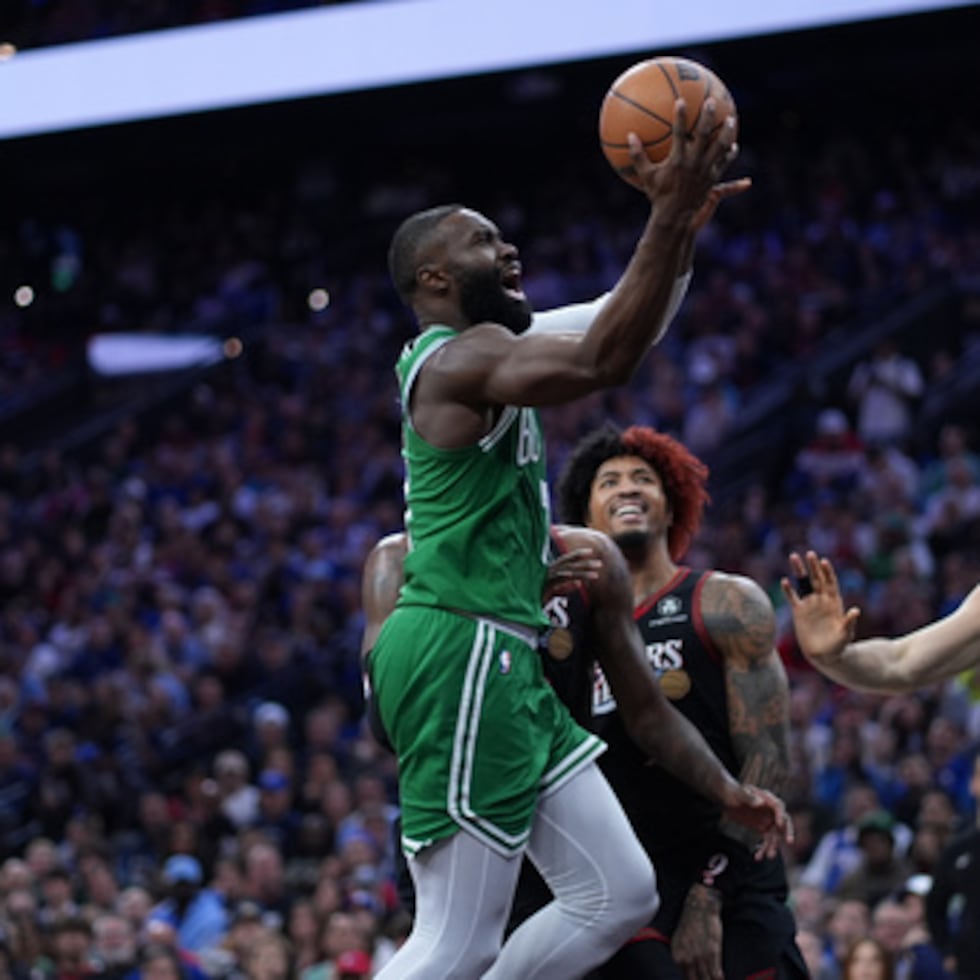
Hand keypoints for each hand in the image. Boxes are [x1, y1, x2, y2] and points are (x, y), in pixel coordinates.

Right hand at [542, 547, 600, 602]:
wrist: (519, 604)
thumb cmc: (537, 595)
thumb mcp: (553, 591)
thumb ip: (566, 587)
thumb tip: (579, 583)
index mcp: (550, 570)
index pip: (566, 559)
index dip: (577, 554)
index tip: (591, 551)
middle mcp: (548, 572)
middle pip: (569, 566)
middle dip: (585, 564)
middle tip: (600, 564)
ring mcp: (546, 580)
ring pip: (567, 574)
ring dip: (582, 574)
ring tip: (596, 575)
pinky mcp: (544, 589)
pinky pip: (557, 584)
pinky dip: (567, 583)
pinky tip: (578, 583)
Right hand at [628, 97, 742, 224]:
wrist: (675, 217)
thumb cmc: (659, 196)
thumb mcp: (646, 176)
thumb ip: (638, 156)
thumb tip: (629, 136)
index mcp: (678, 161)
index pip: (679, 134)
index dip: (680, 117)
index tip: (680, 101)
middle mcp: (694, 164)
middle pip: (704, 136)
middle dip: (707, 117)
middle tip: (710, 101)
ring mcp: (706, 171)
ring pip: (720, 148)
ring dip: (726, 132)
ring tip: (731, 119)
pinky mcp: (713, 179)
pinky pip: (725, 164)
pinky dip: (730, 155)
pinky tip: (734, 147)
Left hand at [671, 884, 722, 979]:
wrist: (699, 906)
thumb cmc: (689, 923)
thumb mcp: (678, 941)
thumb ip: (681, 958)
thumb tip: (682, 971)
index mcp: (677, 958)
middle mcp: (687, 960)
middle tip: (704, 979)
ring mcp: (700, 957)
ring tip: (713, 979)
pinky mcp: (713, 952)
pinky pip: (717, 974)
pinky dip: (719, 979)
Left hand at [720, 784, 792, 858]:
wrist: (727, 798)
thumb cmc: (733, 792)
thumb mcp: (739, 794)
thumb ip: (749, 797)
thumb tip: (761, 802)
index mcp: (767, 798)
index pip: (778, 806)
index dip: (781, 815)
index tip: (780, 824)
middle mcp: (771, 810)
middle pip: (784, 821)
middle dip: (787, 832)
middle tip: (790, 842)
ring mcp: (768, 820)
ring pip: (775, 835)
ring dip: (773, 846)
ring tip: (769, 856)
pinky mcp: (763, 828)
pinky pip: (767, 840)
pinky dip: (763, 849)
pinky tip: (758, 857)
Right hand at [780, 551, 861, 663]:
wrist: (825, 655)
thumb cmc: (839, 645)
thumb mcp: (846, 634)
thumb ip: (849, 622)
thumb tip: (856, 611)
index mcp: (834, 603)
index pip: (830, 583)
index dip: (827, 572)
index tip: (823, 562)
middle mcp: (821, 600)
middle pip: (817, 579)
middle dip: (813, 566)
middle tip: (809, 553)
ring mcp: (810, 605)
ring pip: (804, 584)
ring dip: (799, 571)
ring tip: (794, 556)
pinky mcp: (799, 612)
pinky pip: (793, 598)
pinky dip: (788, 590)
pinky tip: (785, 581)